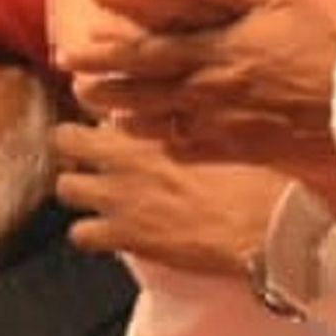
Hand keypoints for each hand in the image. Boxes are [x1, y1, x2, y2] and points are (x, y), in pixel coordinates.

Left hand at [54, 123, 287, 276]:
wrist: (270, 226)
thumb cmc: (262, 178)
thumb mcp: (227, 133)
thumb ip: (192, 124)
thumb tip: (188, 120)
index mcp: (154, 123)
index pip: (102, 100)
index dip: (99, 108)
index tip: (105, 117)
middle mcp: (126, 155)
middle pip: (64, 138)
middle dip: (72, 147)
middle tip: (89, 157)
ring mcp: (119, 196)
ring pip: (64, 187)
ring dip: (77, 191)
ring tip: (97, 198)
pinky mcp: (124, 235)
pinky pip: (80, 235)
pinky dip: (89, 236)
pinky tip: (107, 235)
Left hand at [66, 0, 335, 182]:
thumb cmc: (335, 45)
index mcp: (216, 48)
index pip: (148, 46)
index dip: (109, 43)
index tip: (76, 41)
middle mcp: (207, 87)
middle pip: (142, 85)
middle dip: (102, 80)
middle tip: (70, 80)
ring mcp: (218, 122)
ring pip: (158, 120)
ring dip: (124, 114)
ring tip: (96, 111)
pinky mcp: (237, 149)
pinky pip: (191, 147)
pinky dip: (167, 142)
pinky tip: (151, 139)